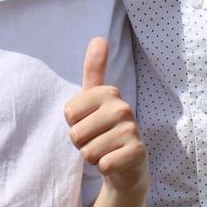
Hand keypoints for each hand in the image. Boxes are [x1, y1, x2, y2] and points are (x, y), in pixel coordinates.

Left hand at [64, 37, 148, 195]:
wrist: (127, 165)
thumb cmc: (104, 128)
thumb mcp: (94, 98)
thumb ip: (94, 69)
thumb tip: (100, 37)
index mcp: (108, 92)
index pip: (69, 113)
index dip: (74, 124)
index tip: (90, 123)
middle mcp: (122, 107)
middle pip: (76, 133)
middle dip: (82, 143)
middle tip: (98, 140)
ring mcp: (132, 130)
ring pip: (88, 151)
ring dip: (93, 156)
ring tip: (106, 150)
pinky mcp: (137, 153)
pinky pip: (103, 164)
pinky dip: (104, 168)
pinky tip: (115, 162)